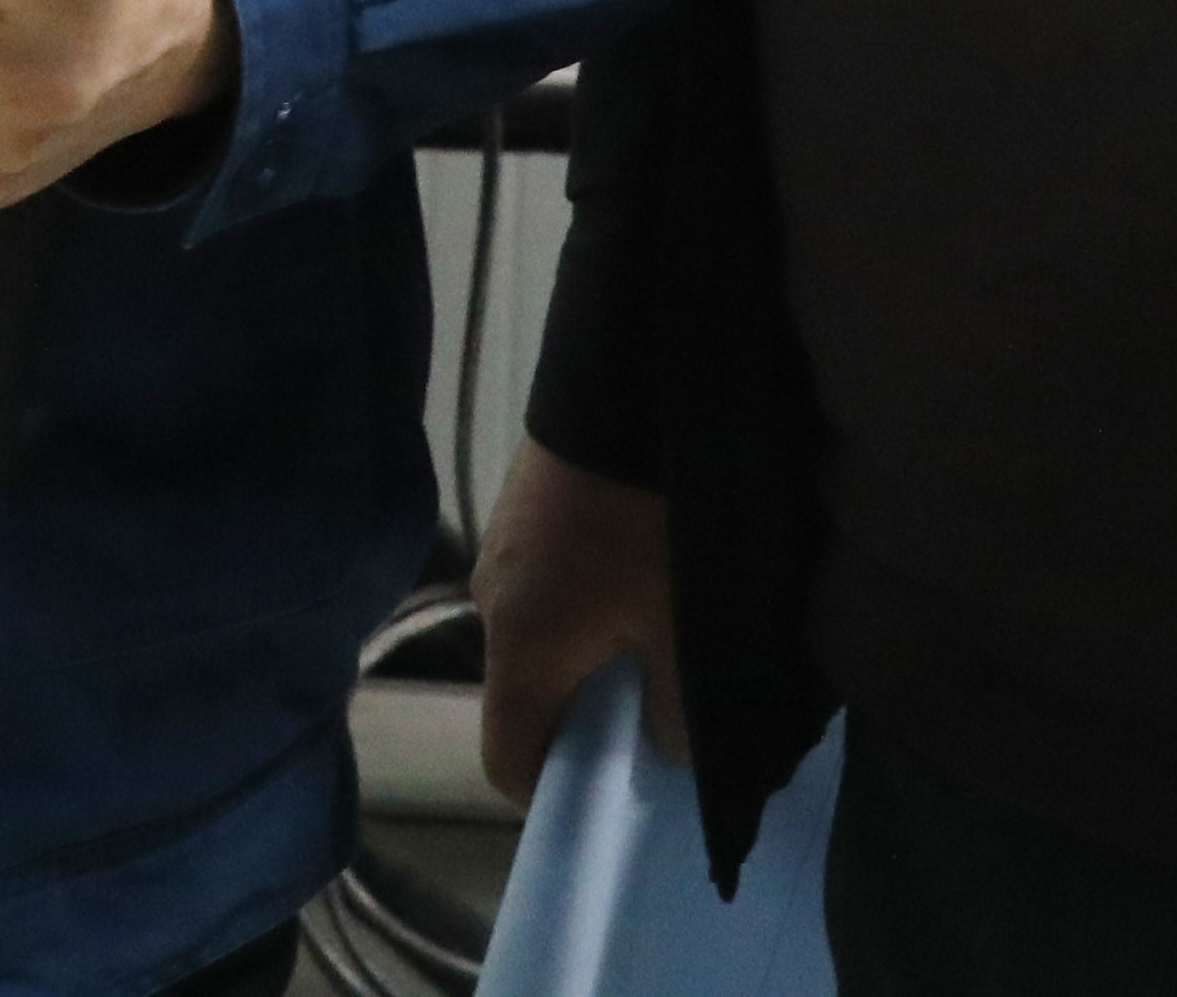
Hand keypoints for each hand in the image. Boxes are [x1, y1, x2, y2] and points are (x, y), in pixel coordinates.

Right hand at [469, 435, 683, 804]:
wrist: (622, 382)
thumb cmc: (648, 520)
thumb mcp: (683, 622)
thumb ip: (679, 707)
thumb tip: (666, 752)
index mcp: (520, 646)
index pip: (506, 756)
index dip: (551, 794)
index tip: (611, 793)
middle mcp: (492, 603)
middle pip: (524, 695)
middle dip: (585, 718)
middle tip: (655, 712)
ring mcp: (502, 548)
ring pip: (539, 635)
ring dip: (589, 652)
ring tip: (658, 634)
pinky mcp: (522, 507)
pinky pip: (547, 584)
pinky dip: (586, 603)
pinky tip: (639, 573)